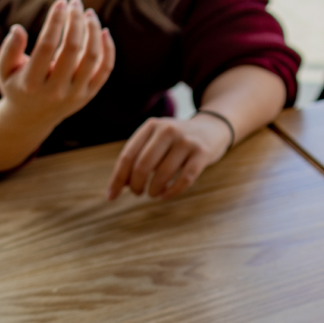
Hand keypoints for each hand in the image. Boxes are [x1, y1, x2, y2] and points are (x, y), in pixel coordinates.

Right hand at [0, 0, 114, 128]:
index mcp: (31, 82)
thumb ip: (9, 49)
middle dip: (75, 21)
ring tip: (89, 13)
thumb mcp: (4, 70)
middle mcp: (55, 90)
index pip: (47, 46)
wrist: (32, 118)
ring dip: (93, 31)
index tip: (60, 3)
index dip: (55, 21)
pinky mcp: (89, 95)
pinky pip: (104, 69)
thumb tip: (18, 28)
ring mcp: (75, 94)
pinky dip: (108, 49)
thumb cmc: (17, 85)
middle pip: (72, 49)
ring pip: (92, 57)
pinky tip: (103, 31)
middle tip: (75, 2)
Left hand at [106, 114, 231, 200]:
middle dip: (136, 185)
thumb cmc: (175, 141)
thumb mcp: (156, 140)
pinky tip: (166, 195)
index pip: (128, 156)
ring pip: (162, 174)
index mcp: (152, 125)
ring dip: (154, 190)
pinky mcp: (202, 153)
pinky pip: (184, 179)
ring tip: (153, 193)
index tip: (111, 196)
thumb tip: (118, 187)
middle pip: (142, 165)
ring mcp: (187, 141)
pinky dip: (172, 192)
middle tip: (137, 193)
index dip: (117, 179)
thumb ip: (137, 158)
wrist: (212, 128)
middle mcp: (168, 130)